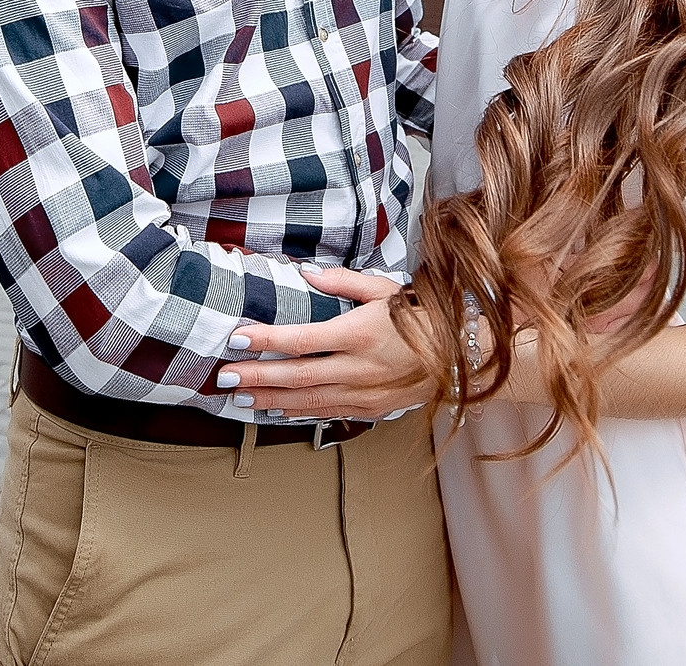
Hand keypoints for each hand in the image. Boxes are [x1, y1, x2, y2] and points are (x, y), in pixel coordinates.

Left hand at [217, 267, 436, 419]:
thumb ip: (340, 282)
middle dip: (256, 378)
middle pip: (297, 376)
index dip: (266, 340)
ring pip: (308, 400)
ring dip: (270, 400)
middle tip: (225, 378)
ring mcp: (365, 393)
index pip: (301, 340)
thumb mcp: (383, 288)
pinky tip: (277, 411)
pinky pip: (328, 412)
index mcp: (359, 333)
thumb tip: (304, 274)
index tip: (238, 339)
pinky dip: (299, 412)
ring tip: (240, 398)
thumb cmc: (420, 315)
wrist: (460, 352)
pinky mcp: (372, 408)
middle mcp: (359, 368)